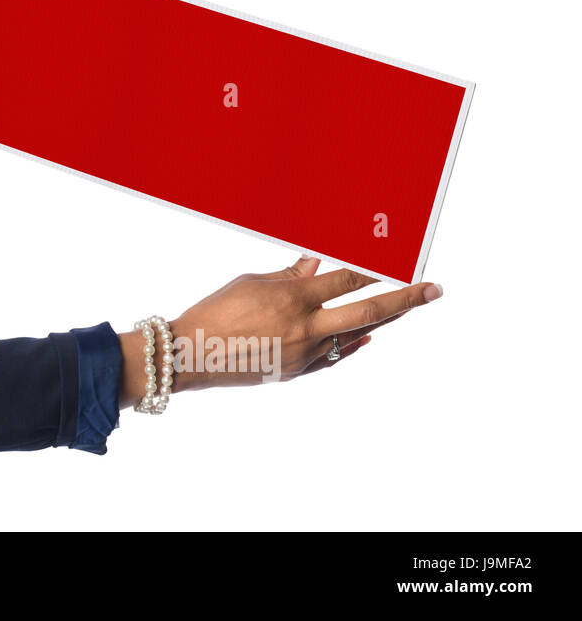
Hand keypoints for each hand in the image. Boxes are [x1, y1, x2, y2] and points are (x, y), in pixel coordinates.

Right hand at [119, 255, 442, 406]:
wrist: (191, 355)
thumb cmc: (215, 312)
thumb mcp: (251, 283)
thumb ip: (290, 275)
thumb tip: (319, 263)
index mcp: (294, 299)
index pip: (347, 277)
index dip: (376, 264)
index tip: (401, 255)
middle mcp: (307, 328)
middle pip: (369, 310)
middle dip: (406, 298)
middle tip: (434, 289)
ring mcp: (305, 354)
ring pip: (356, 334)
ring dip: (381, 319)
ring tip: (403, 307)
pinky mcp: (297, 371)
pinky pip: (335, 356)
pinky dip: (353, 345)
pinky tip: (367, 337)